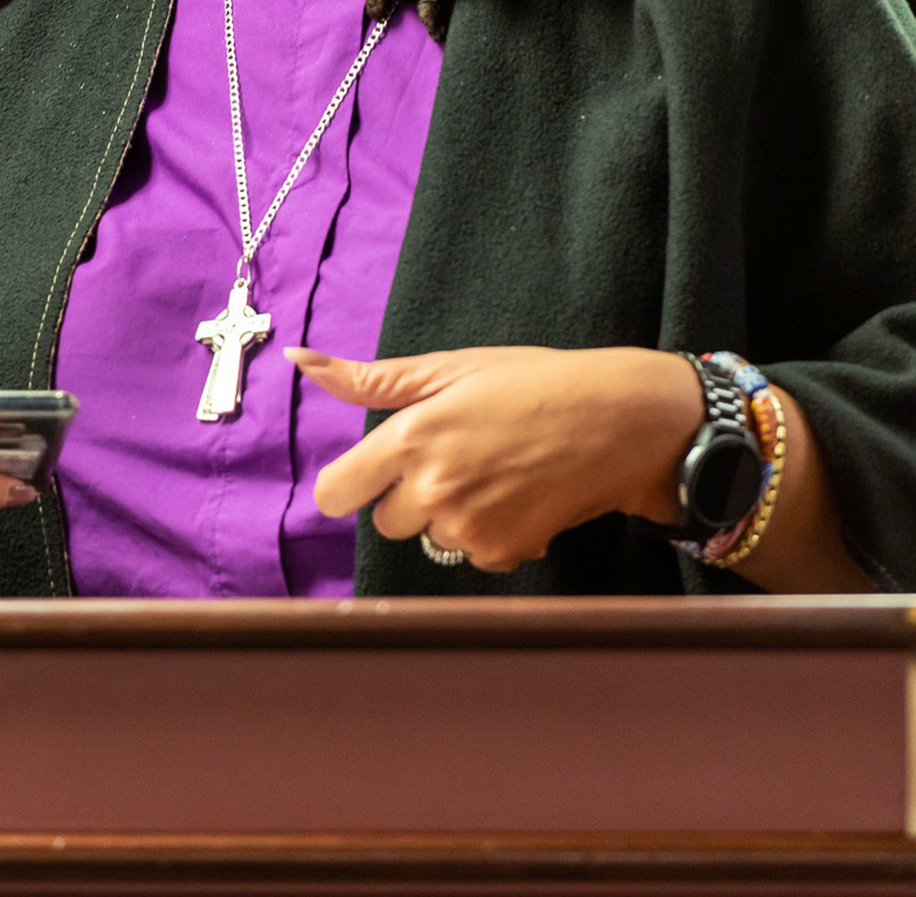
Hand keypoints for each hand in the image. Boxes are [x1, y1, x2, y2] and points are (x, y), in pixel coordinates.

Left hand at [288, 344, 699, 571]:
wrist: (615, 423)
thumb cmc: (530, 383)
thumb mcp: (448, 369)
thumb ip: (369, 379)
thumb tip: (300, 361)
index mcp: (409, 438)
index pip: (337, 491)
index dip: (348, 484)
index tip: (369, 473)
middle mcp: (431, 489)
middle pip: (384, 518)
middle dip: (406, 493)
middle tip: (454, 455)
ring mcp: (466, 528)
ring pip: (428, 536)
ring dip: (448, 514)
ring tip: (492, 471)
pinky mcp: (500, 553)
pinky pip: (471, 553)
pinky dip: (486, 532)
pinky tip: (515, 495)